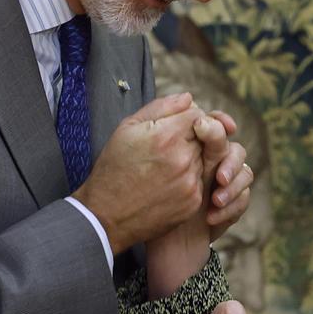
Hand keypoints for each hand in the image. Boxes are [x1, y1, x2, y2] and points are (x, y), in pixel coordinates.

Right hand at [73, 93, 207, 254]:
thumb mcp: (127, 128)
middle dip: (191, 136)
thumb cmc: (113, 168)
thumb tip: (188, 98)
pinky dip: (189, 179)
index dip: (185, 117)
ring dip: (192, 158)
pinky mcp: (194, 201)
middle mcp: (183, 158)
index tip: (172, 126)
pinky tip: (167, 183)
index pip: (197, 113)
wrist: (107, 216)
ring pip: (205, 158)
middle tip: (168, 147)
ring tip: (164, 167)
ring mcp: (190, 182)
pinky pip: (201, 180)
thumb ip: (161, 107)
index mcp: (166, 136)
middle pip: (206, 135)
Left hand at [145, 113, 254, 297]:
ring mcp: (222, 186)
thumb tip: (189, 97)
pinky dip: (231, 209)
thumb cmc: (138, 184)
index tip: (208, 129)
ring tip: (214, 200)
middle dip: (230, 161)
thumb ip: (162, 117)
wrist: (138, 228)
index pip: (218, 127)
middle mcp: (213, 163)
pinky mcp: (226, 208)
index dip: (221, 125)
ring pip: (246, 175)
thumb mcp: (143, 145)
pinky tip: (211, 218)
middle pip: (237, 150)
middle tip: (217, 175)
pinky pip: (242, 202)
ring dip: (233, 187)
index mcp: (196, 146)